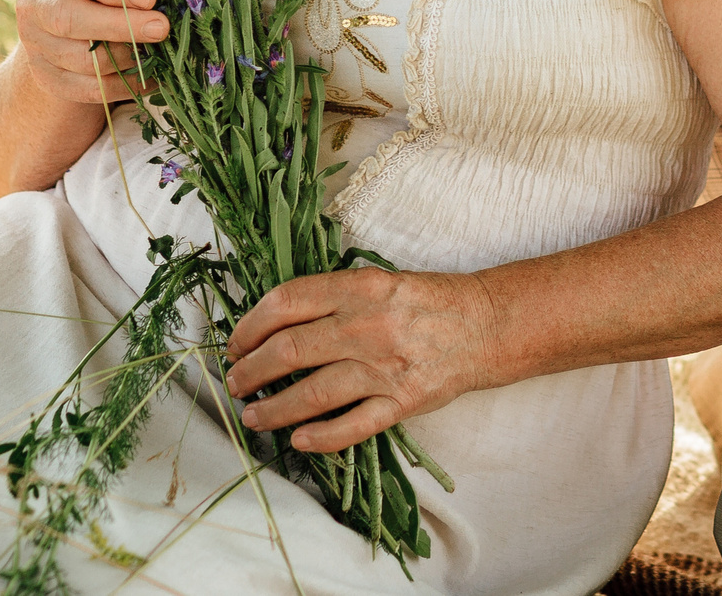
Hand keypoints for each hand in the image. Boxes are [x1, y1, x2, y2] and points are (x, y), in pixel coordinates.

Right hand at [14, 0, 166, 105]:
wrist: (60, 20)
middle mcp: (32, 5)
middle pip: (69, 19)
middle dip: (121, 25)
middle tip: (161, 27)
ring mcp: (36, 45)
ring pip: (81, 59)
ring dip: (125, 57)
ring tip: (158, 50)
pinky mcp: (49, 78)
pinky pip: (89, 89)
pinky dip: (124, 85)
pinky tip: (151, 76)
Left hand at [223, 268, 499, 453]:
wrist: (486, 324)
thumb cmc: (426, 300)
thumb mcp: (377, 281)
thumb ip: (332, 297)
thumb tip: (274, 323)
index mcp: (358, 287)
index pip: (286, 302)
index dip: (250, 326)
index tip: (235, 343)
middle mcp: (366, 325)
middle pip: (290, 351)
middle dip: (251, 371)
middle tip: (235, 383)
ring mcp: (384, 367)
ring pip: (313, 394)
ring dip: (274, 409)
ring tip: (253, 417)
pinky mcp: (403, 402)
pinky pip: (353, 426)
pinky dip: (321, 437)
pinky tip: (298, 440)